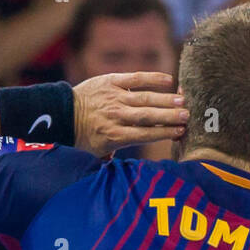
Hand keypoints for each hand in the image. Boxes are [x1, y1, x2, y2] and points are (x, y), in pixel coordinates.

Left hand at [72, 72, 187, 156]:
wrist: (62, 113)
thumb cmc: (82, 138)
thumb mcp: (98, 153)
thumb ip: (117, 158)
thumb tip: (134, 171)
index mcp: (115, 136)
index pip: (145, 134)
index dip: (164, 133)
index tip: (181, 132)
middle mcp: (117, 116)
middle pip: (148, 116)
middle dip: (169, 116)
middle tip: (188, 116)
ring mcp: (115, 97)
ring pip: (144, 99)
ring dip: (165, 100)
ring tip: (183, 101)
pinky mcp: (111, 81)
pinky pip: (135, 78)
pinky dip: (152, 78)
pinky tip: (168, 79)